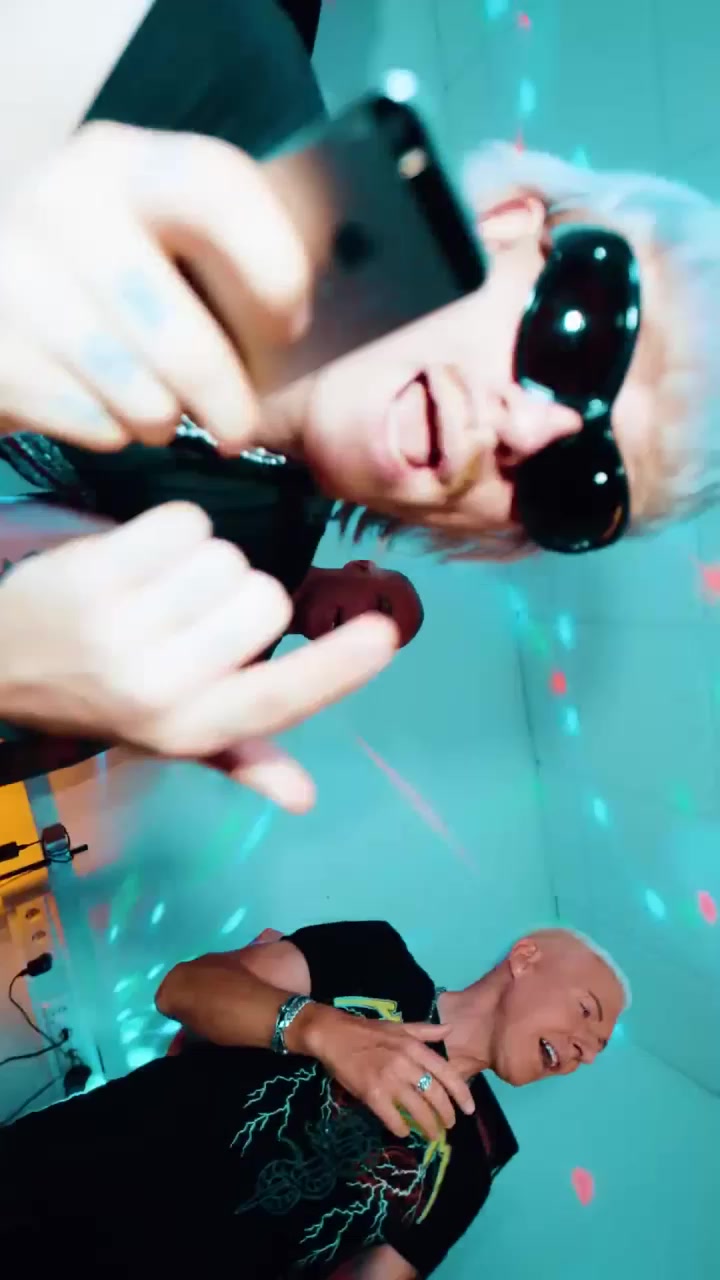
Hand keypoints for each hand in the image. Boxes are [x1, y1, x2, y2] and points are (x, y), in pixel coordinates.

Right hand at [0, 121, 309, 451]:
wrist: (4, 299)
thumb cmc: (117, 278)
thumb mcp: (173, 243)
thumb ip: (243, 264)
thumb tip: (330, 325)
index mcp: (131, 163)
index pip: (218, 192)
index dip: (272, 272)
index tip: (289, 328)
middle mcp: (65, 202)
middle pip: (182, 337)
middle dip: (227, 401)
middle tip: (239, 428)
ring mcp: (16, 275)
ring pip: (138, 395)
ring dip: (166, 420)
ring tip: (162, 409)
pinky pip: (92, 423)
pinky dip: (112, 432)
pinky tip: (106, 407)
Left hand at [0, 503, 396, 809]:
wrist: (4, 662)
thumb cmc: (103, 695)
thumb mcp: (171, 734)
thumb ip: (241, 757)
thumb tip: (303, 798)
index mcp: (189, 728)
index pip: (280, 700)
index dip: (338, 669)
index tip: (384, 636)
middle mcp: (161, 687)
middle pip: (265, 601)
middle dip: (246, 595)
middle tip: (199, 611)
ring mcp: (123, 629)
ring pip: (227, 557)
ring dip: (207, 561)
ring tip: (165, 586)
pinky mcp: (95, 573)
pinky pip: (185, 523)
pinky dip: (175, 529)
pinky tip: (144, 557)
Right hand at [296, 1006, 474, 1140]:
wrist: (334, 1035)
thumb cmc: (368, 1031)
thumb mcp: (400, 1026)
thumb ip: (426, 1030)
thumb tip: (450, 1029)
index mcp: (414, 1047)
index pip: (446, 1073)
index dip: (461, 1093)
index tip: (470, 1109)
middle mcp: (405, 1063)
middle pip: (435, 1095)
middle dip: (446, 1115)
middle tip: (449, 1126)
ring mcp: (389, 1079)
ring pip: (418, 1110)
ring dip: (429, 1127)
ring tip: (434, 1135)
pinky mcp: (372, 1093)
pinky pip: (393, 1118)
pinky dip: (401, 1128)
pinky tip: (404, 1132)